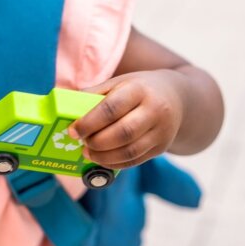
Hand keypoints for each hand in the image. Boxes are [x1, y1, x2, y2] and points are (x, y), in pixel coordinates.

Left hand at [69, 70, 185, 169]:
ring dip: (104, 156)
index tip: (73, 130)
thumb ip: (95, 93)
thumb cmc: (140, 88)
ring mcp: (161, 131)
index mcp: (139, 89)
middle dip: (96, 141)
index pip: (111, 109)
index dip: (89, 122)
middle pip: (123, 132)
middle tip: (81, 142)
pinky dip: (115, 163)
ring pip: (130, 151)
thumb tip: (66, 107)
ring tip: (87, 152)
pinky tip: (102, 159)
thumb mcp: (120, 82)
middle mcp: (154, 110)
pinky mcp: (162, 147)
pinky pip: (136, 160)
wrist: (178, 98)